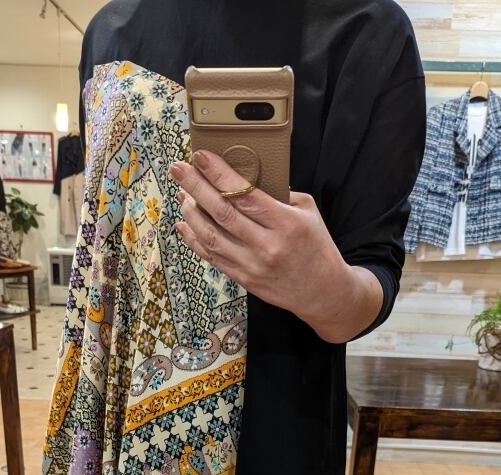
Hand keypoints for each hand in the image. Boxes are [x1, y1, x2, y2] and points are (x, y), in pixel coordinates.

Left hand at [168, 149, 381, 341]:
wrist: (322, 292)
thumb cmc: (316, 247)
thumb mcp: (308, 213)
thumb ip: (279, 195)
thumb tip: (246, 177)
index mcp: (285, 224)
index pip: (244, 195)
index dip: (219, 175)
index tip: (201, 156)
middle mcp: (266, 246)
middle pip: (222, 213)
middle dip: (196, 187)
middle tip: (178, 169)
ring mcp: (252, 265)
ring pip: (211, 236)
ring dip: (191, 212)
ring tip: (182, 193)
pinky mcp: (243, 279)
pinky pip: (212, 256)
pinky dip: (193, 239)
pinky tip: (184, 223)